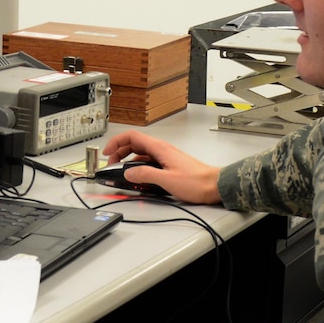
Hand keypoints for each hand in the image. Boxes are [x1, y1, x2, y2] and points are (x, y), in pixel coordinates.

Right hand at [100, 131, 220, 204]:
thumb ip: (144, 175)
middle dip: (119, 152)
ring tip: (122, 172)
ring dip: (128, 161)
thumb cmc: (197, 182)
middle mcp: (162, 150)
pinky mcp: (170, 164)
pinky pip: (149, 161)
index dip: (116, 142)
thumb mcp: (166, 180)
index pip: (131, 137)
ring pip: (141, 153)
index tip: (107, 152)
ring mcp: (166, 156)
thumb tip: (127, 173)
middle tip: (111, 164)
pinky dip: (139, 167)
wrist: (216, 185)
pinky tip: (138, 177)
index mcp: (159, 148)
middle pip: (134, 144)